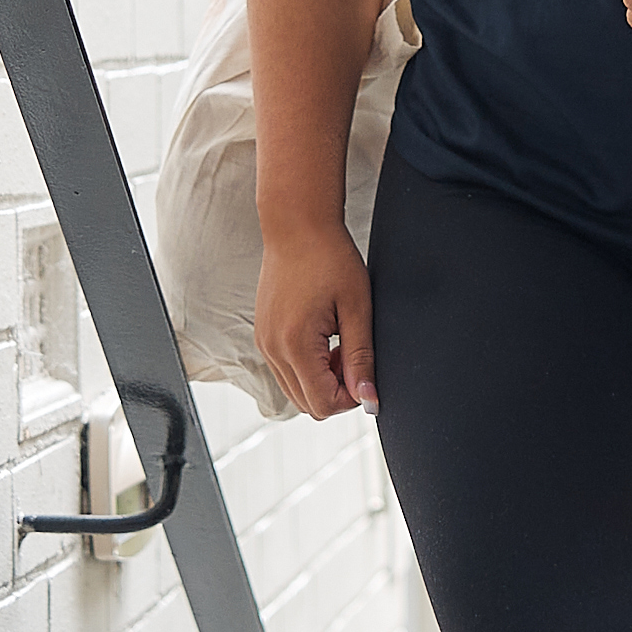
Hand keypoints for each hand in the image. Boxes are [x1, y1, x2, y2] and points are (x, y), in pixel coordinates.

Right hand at [252, 214, 376, 417]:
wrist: (297, 225)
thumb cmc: (330, 257)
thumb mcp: (357, 308)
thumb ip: (362, 358)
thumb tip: (369, 399)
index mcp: (295, 344)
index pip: (323, 404)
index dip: (351, 397)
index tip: (363, 369)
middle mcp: (272, 349)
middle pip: (307, 405)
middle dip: (336, 390)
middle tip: (351, 353)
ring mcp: (263, 343)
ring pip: (295, 392)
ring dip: (321, 379)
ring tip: (336, 342)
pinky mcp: (262, 336)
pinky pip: (285, 371)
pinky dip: (306, 367)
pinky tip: (322, 337)